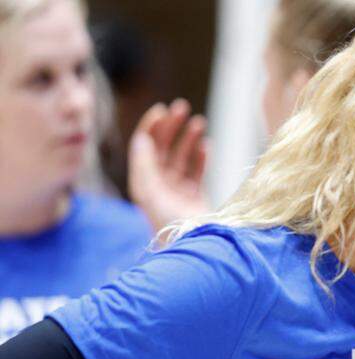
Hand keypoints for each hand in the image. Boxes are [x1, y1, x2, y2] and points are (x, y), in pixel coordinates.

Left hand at [128, 99, 209, 231]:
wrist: (197, 248)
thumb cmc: (171, 224)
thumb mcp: (150, 193)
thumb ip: (144, 165)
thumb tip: (142, 138)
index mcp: (145, 183)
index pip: (145, 147)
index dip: (151, 127)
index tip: (162, 109)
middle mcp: (159, 185)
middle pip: (163, 148)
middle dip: (171, 127)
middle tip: (182, 108)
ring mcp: (178, 192)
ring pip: (182, 157)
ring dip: (189, 138)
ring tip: (199, 122)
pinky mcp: (196, 198)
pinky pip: (197, 171)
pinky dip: (201, 157)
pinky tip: (206, 145)